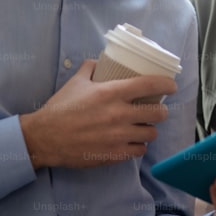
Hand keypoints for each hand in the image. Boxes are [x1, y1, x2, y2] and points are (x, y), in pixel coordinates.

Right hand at [19, 59, 176, 168]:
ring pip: (151, 133)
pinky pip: (139, 151)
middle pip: (158, 113)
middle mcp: (119, 115)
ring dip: (149, 129)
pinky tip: (133, 142)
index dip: (166, 84)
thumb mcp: (75, 82)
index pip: (150, 86)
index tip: (171, 86)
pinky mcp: (114, 154)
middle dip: (160, 111)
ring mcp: (118, 137)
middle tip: (155, 110)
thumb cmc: (61, 108)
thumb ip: (90, 68)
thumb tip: (99, 61)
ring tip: (143, 127)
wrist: (45, 138)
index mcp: (111, 93)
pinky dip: (139, 146)